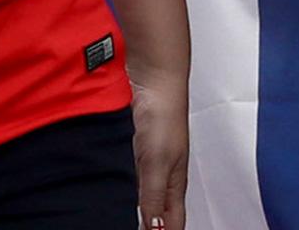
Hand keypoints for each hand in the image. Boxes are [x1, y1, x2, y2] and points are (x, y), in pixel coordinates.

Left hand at [130, 73, 187, 229]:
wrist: (155, 82)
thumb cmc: (163, 116)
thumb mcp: (156, 164)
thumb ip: (154, 196)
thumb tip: (154, 229)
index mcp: (175, 183)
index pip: (174, 222)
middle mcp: (167, 174)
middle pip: (164, 212)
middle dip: (157, 229)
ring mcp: (155, 161)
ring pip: (151, 196)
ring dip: (144, 212)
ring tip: (134, 223)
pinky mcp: (143, 149)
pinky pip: (138, 178)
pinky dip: (133, 191)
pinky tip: (123, 191)